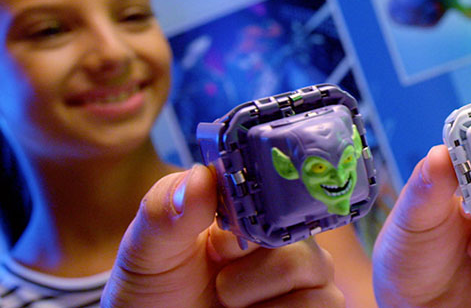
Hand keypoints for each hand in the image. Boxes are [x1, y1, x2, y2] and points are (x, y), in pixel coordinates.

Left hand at [102, 165, 343, 307]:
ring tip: (229, 302)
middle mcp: (285, 234)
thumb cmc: (156, 292)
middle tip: (218, 278)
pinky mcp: (319, 305)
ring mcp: (307, 273)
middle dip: (246, 260)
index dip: (255, 205)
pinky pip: (322, 302)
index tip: (224, 236)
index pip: (279, 181)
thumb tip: (201, 176)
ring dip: (255, 294)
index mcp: (250, 208)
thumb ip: (166, 210)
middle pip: (297, 226)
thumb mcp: (148, 250)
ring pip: (311, 266)